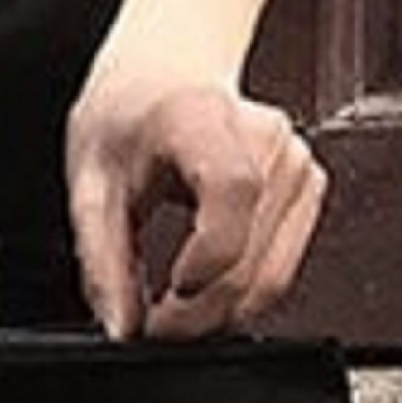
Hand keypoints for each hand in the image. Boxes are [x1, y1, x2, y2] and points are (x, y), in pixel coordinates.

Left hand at [64, 72, 325, 342]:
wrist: (166, 74)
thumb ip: (103, 259)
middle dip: (198, 312)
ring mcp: (296, 161)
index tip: (168, 295)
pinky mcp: (309, 186)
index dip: (208, 256)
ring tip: (172, 310)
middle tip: (152, 328)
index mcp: (202, 118)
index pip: (232, 190)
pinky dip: (244, 293)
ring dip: (220, 311)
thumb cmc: (131, 114)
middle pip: (250, 255)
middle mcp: (265, 136)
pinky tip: (205, 285)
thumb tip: (120, 325)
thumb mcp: (92, 183)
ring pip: (272, 275)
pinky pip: (283, 267)